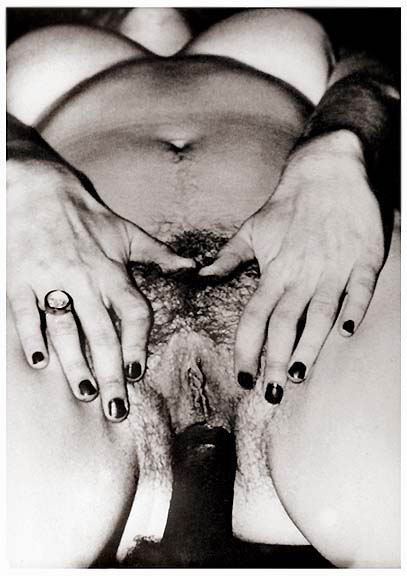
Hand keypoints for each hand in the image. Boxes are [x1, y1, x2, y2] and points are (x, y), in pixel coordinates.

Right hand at [7, 158, 194, 420]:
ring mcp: (51, 279)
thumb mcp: (125, 233)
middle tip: (117, 409)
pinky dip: (32, 336)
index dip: (139, 344)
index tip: (139, 374)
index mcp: (112, 271)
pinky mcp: (20, 279)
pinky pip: (26, 313)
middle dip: (112, 372)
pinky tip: (39, 362)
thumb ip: (159, 255)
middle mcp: (85, 279)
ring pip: (66, 329)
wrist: (36, 188)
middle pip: (103, 333)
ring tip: (87, 394)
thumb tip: (194, 267)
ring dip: (76, 364)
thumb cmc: (84, 214)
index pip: (133, 313)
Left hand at [199, 130, 384, 402]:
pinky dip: (353, 310)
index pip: (254, 317)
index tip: (242, 377)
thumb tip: (200, 276)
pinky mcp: (362, 260)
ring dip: (309, 346)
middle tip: (271, 395)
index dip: (246, 349)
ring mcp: (332, 268)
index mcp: (274, 271)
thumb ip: (228, 258)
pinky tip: (348, 333)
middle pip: (284, 324)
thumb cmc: (288, 204)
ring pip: (319, 314)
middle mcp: (300, 275)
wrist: (326, 170)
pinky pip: (357, 289)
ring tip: (299, 375)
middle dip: (274, 362)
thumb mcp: (252, 230)